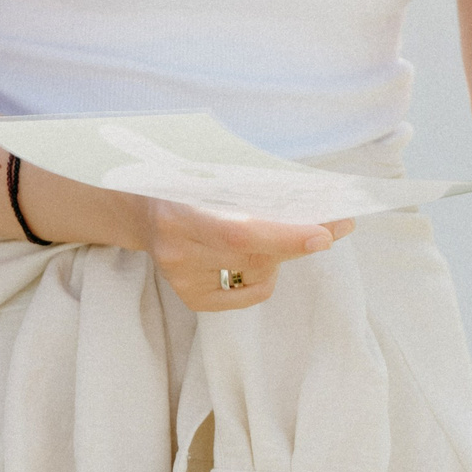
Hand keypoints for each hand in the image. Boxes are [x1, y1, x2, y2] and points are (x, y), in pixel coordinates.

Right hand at [144, 201, 354, 312]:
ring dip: (276, 253)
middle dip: (299, 241)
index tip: (324, 234)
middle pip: (255, 256)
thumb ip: (250, 189)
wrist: (141, 208)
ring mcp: (182, 278)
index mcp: (178, 210)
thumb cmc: (185, 182)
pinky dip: (263, 275)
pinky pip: (252, 293)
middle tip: (330, 227)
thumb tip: (314, 205)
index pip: (239, 232)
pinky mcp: (192, 298)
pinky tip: (246, 257)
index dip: (284, 237)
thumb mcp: (206, 173)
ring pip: (259, 273)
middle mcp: (177, 249)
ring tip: (259, 231)